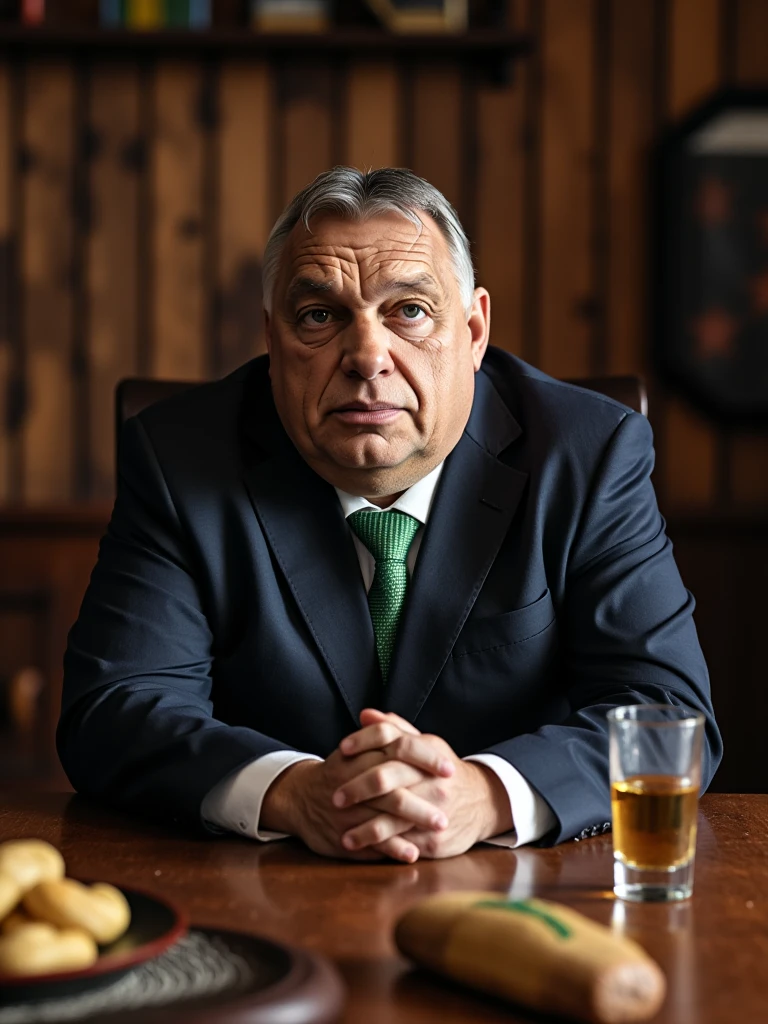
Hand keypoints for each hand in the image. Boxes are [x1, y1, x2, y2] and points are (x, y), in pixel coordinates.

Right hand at [260, 743, 450, 861]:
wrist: (298, 797)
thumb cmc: (339, 771)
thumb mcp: (357, 749)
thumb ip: (383, 735)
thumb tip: (409, 726)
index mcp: (363, 754)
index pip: (399, 749)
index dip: (427, 759)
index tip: (450, 769)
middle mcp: (354, 779)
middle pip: (394, 785)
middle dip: (424, 797)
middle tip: (449, 805)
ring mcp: (349, 808)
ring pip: (384, 814)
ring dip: (414, 822)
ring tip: (440, 828)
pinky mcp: (343, 832)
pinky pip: (371, 841)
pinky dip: (393, 847)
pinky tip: (413, 852)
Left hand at [335, 709, 513, 859]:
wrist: (483, 802)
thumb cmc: (443, 772)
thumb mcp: (426, 746)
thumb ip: (395, 730)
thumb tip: (366, 714)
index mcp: (427, 751)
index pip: (391, 737)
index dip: (364, 740)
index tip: (342, 749)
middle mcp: (431, 779)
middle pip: (387, 777)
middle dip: (357, 788)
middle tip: (335, 798)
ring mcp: (434, 809)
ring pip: (393, 817)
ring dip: (365, 827)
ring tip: (343, 835)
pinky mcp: (436, 839)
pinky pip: (404, 844)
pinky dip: (381, 847)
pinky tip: (363, 848)